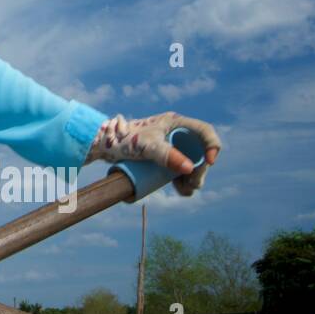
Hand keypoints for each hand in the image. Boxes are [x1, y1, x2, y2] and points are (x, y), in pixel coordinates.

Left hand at [87, 111, 221, 195]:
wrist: (102, 146)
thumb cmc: (123, 140)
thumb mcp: (146, 146)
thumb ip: (166, 154)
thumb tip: (190, 168)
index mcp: (175, 123)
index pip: (204, 131)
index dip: (212, 145)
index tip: (209, 162)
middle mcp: (175, 133)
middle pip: (199, 152)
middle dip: (200, 170)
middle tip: (191, 184)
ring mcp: (170, 146)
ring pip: (192, 163)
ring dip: (193, 178)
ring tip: (183, 190)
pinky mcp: (163, 157)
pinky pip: (181, 170)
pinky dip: (184, 180)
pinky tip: (181, 190)